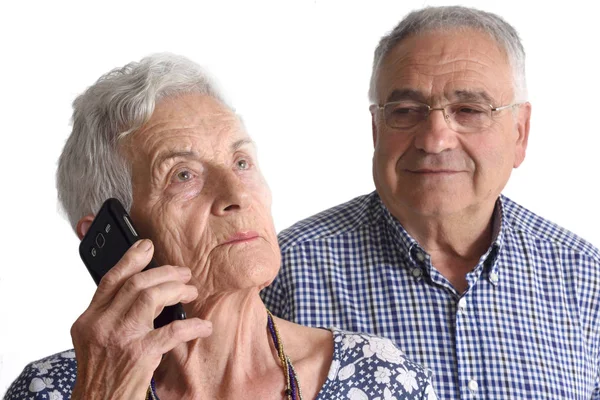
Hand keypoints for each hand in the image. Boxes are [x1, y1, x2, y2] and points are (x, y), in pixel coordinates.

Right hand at [70, 239, 211, 399]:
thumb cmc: (101, 375)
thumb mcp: (96, 340)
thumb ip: (114, 314)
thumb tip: (146, 291)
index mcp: (89, 319)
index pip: (111, 280)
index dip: (131, 259)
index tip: (147, 246)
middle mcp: (101, 325)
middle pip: (135, 284)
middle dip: (164, 273)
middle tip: (183, 274)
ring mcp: (120, 338)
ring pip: (150, 297)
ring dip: (175, 290)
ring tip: (190, 292)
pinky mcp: (139, 354)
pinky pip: (172, 331)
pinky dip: (192, 326)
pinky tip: (203, 326)